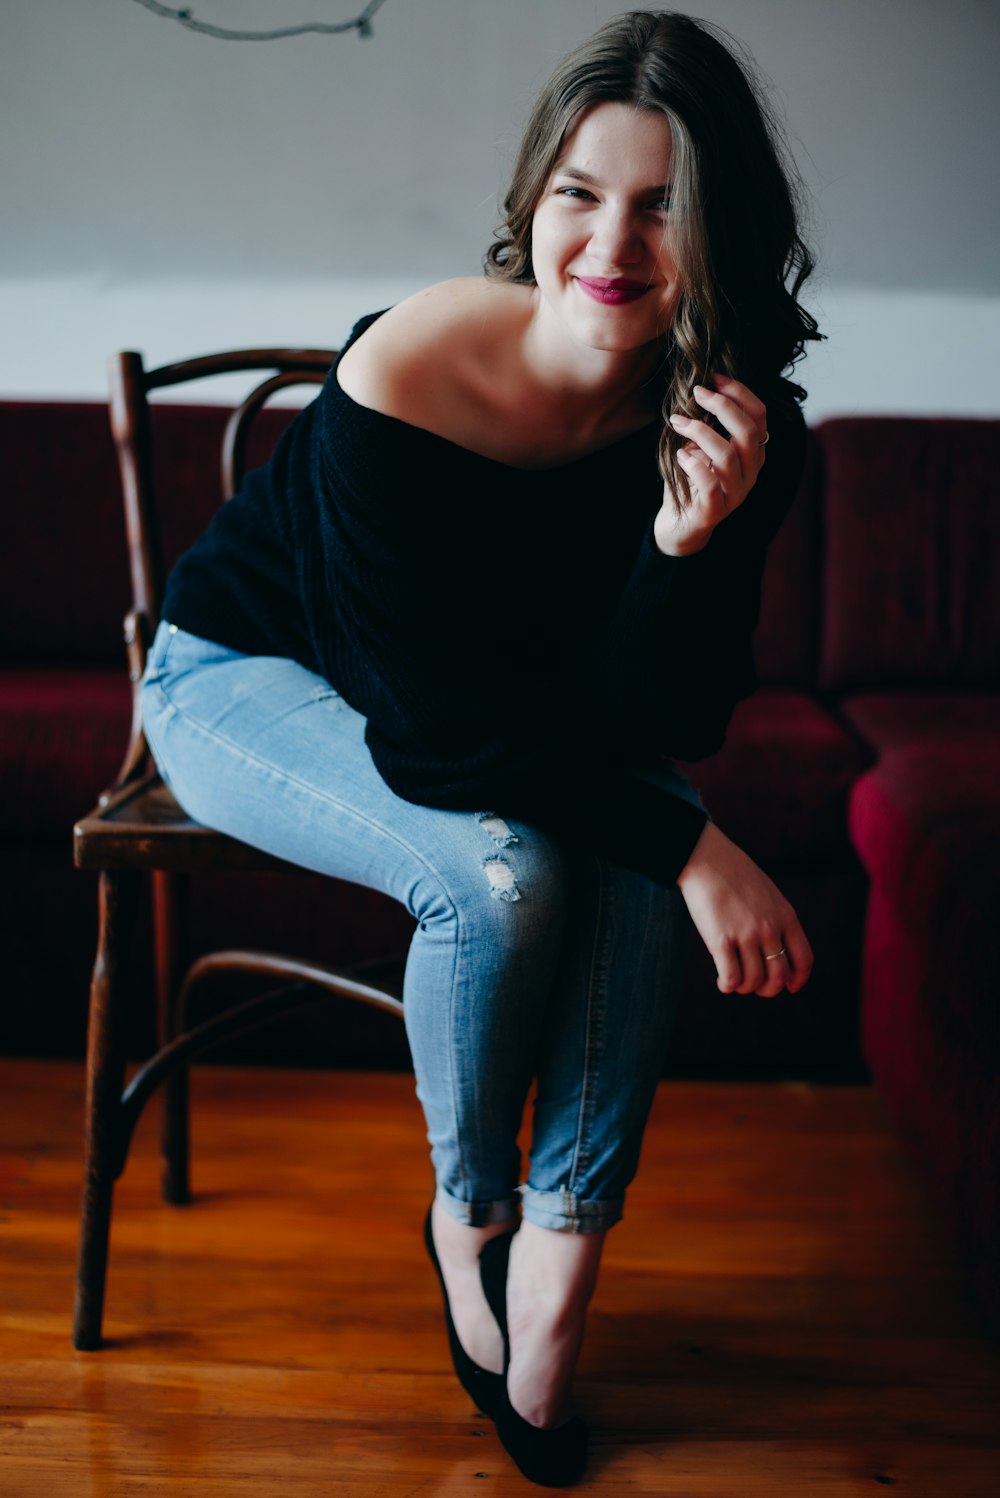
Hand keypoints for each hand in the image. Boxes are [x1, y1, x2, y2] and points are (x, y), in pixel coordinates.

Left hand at [653, 374, 768, 556]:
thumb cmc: (691, 478)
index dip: (740, 392)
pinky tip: (680, 456)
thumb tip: (703, 386)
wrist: (680, 523)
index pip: (760, 416)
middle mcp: (751, 473)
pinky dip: (694, 466)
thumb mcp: (702, 445)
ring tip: (678, 422)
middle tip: (697, 393)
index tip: (714, 378)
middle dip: (723, 406)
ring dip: (700, 432)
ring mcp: (735, 494)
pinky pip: (711, 484)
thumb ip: (710, 422)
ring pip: (728, 455)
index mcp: (753, 453)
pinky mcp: (715, 511)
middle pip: (749, 432)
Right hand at [676, 821, 812, 995]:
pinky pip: (731, 977)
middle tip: (756, 987)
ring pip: (753, 981)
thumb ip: (775, 918)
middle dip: (768, 989)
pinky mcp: (720, 941)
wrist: (706, 858)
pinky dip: (728, 985)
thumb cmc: (733, 873)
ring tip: (735, 981)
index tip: (791, 987)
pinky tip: (722, 982)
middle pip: (778, 976)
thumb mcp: (767, 893)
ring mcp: (746, 935)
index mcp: (785, 916)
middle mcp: (770, 929)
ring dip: (745, 987)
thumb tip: (774, 947)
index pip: (803, 959)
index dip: (798, 979)